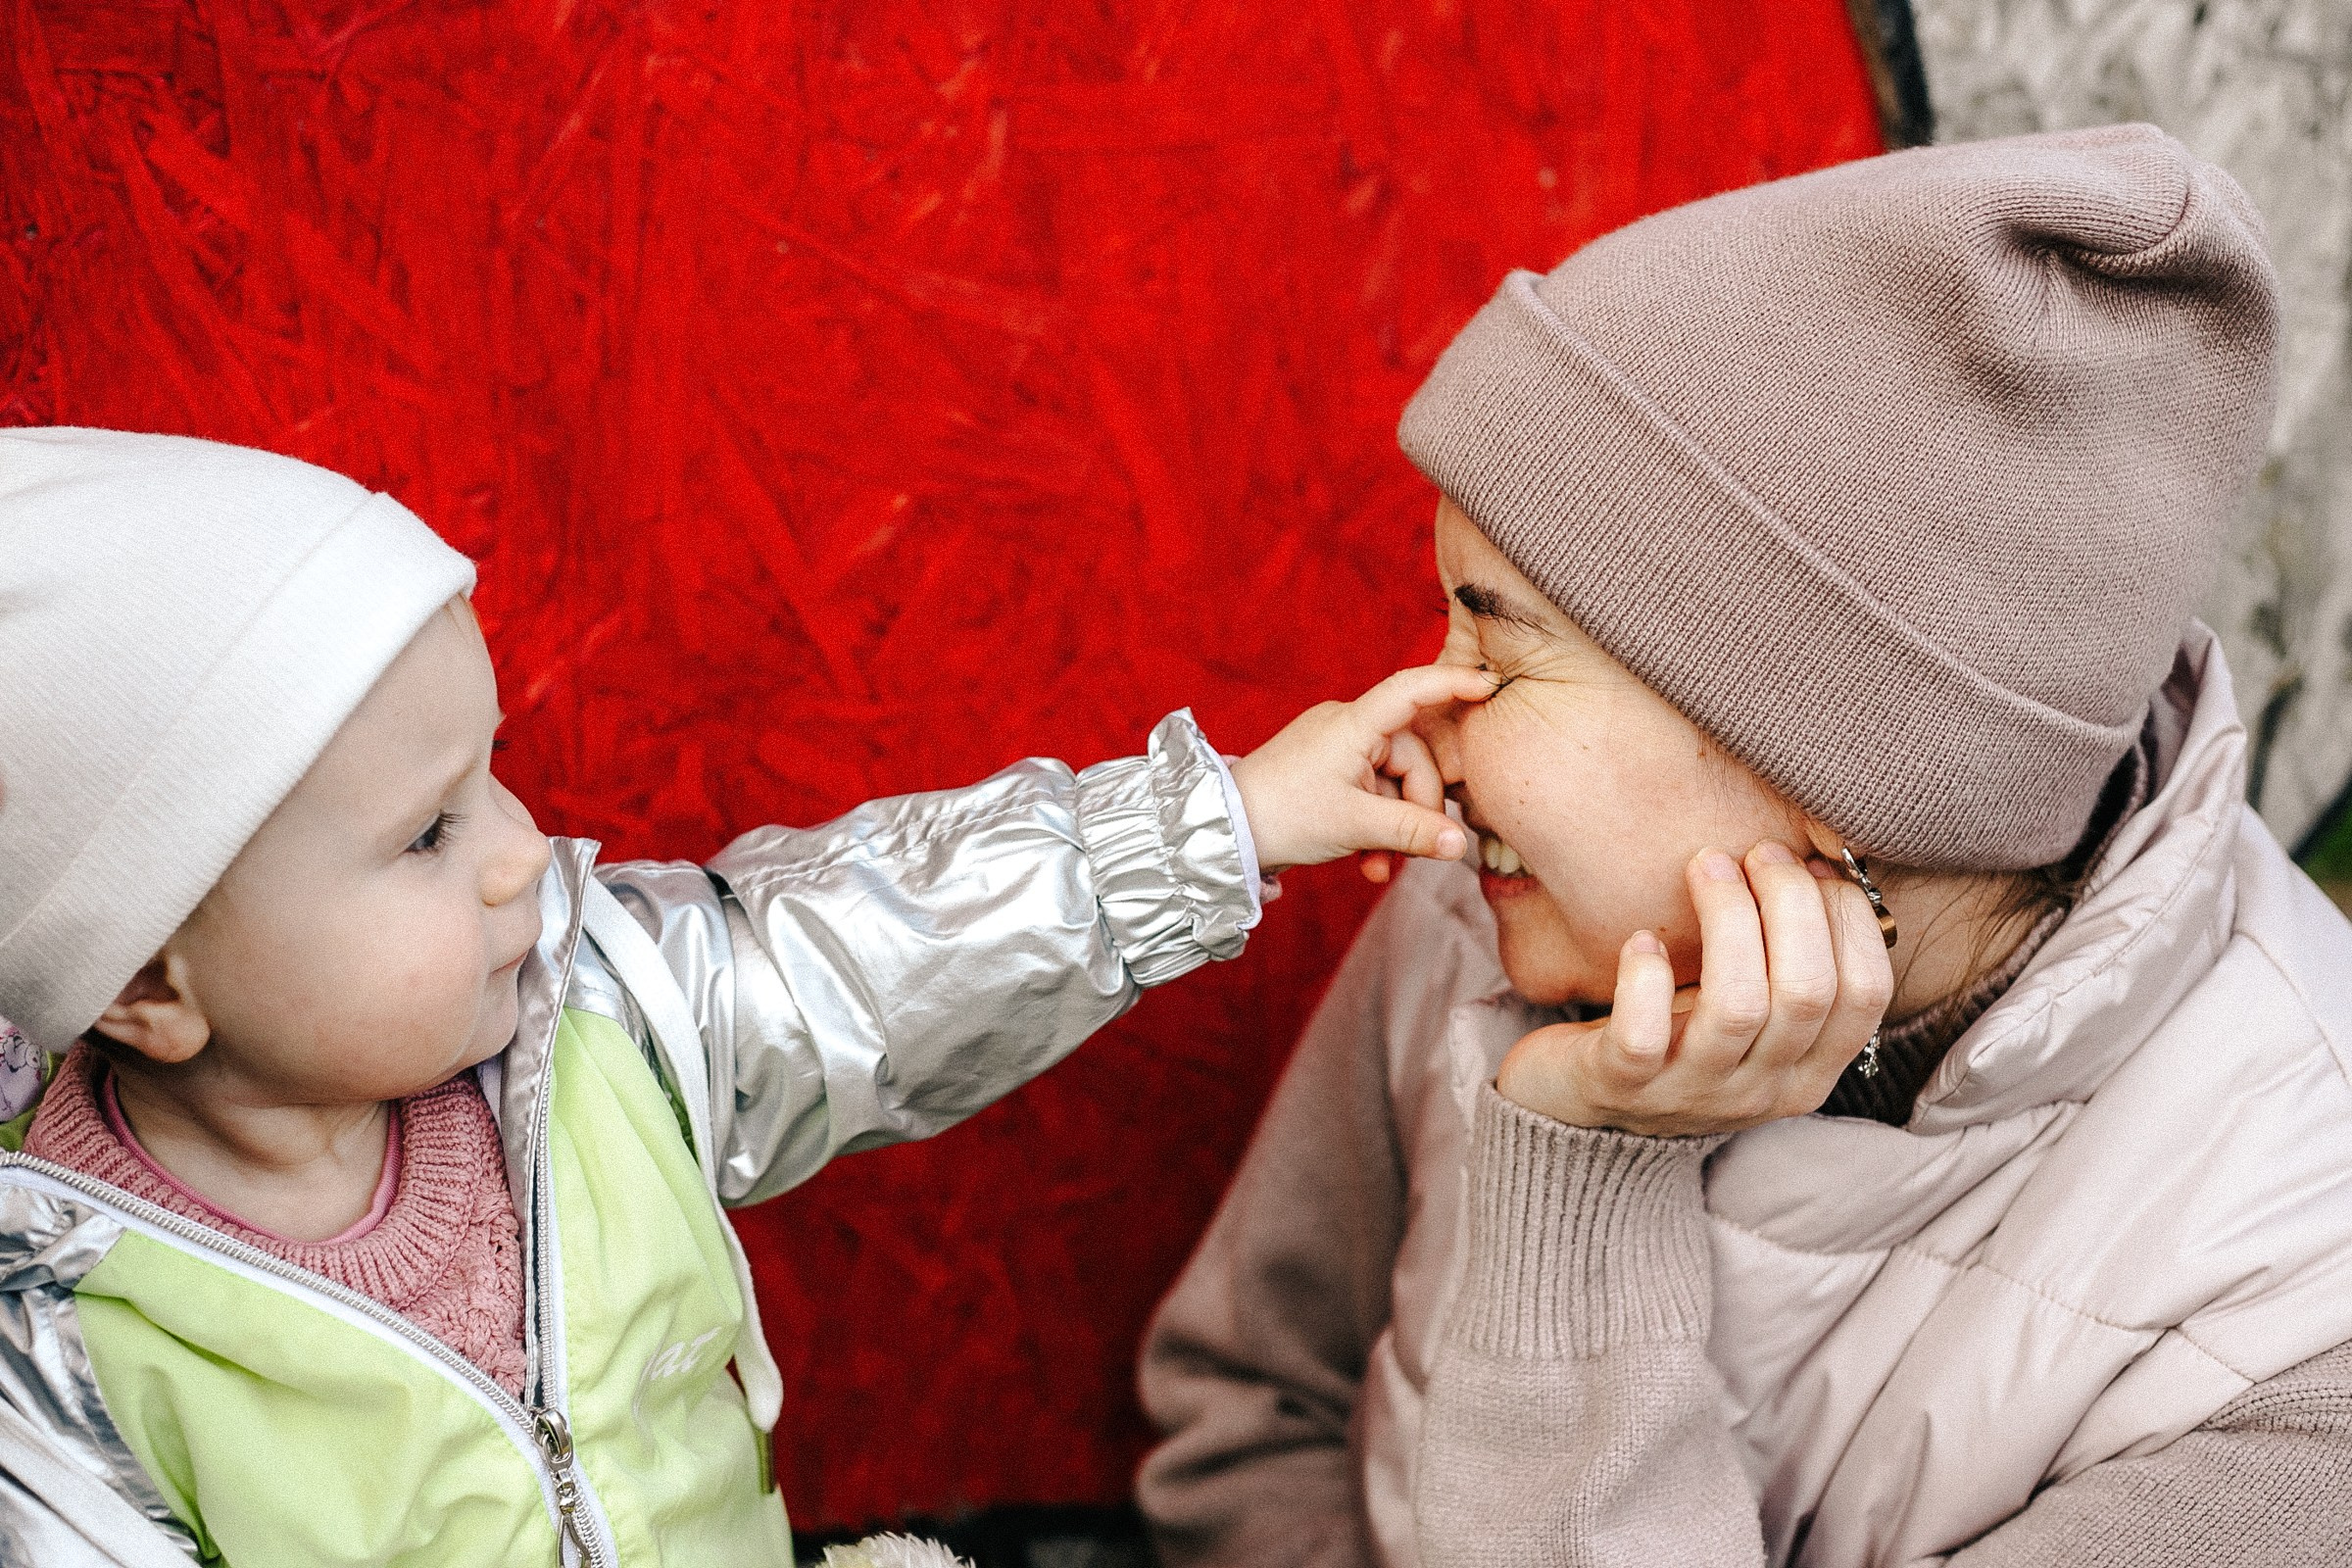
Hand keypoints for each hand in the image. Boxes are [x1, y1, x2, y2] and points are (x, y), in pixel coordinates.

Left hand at [1229, 664, 1493, 877]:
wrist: (1223, 832)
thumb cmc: (1282, 815)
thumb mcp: (1354, 826)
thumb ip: (1412, 832)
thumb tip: (1459, 845)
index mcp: (1354, 724)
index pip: (1411, 689)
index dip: (1452, 683)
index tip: (1490, 685)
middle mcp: (1348, 727)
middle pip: (1412, 759)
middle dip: (1416, 809)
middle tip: (1406, 852)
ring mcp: (1338, 750)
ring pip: (1393, 784)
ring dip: (1393, 829)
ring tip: (1377, 866)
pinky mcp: (1330, 772)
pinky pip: (1371, 794)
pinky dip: (1374, 828)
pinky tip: (1365, 863)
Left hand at [1495, 842, 1894, 1136]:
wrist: (1585, 1104)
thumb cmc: (1679, 1032)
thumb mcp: (1752, 1007)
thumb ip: (1791, 957)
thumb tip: (1822, 861)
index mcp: (1809, 1071)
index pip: (1866, 993)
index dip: (1848, 915)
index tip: (1810, 863)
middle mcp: (1761, 1089)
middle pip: (1808, 991)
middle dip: (1790, 902)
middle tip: (1756, 852)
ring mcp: (1691, 1093)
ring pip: (1737, 1005)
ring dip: (1727, 919)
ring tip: (1705, 865)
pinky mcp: (1621, 1085)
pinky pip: (1643, 1035)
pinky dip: (1645, 976)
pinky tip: (1642, 938)